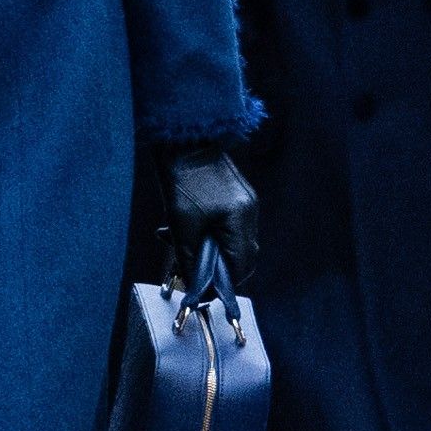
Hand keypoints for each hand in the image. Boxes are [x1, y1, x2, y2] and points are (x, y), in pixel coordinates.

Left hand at [163, 145, 257, 281]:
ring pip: (235, 240)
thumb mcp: (182, 225)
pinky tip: (189, 229)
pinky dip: (213, 234)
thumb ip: (191, 258)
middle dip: (218, 268)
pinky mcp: (239, 195)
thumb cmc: (181, 178)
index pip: (241, 265)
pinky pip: (231, 225)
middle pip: (243, 255)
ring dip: (212, 250)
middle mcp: (250, 210)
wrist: (183, 138)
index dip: (224, 284)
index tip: (204, 292)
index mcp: (240, 218)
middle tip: (192, 270)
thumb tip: (195, 286)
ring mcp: (247, 201)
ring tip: (181, 245)